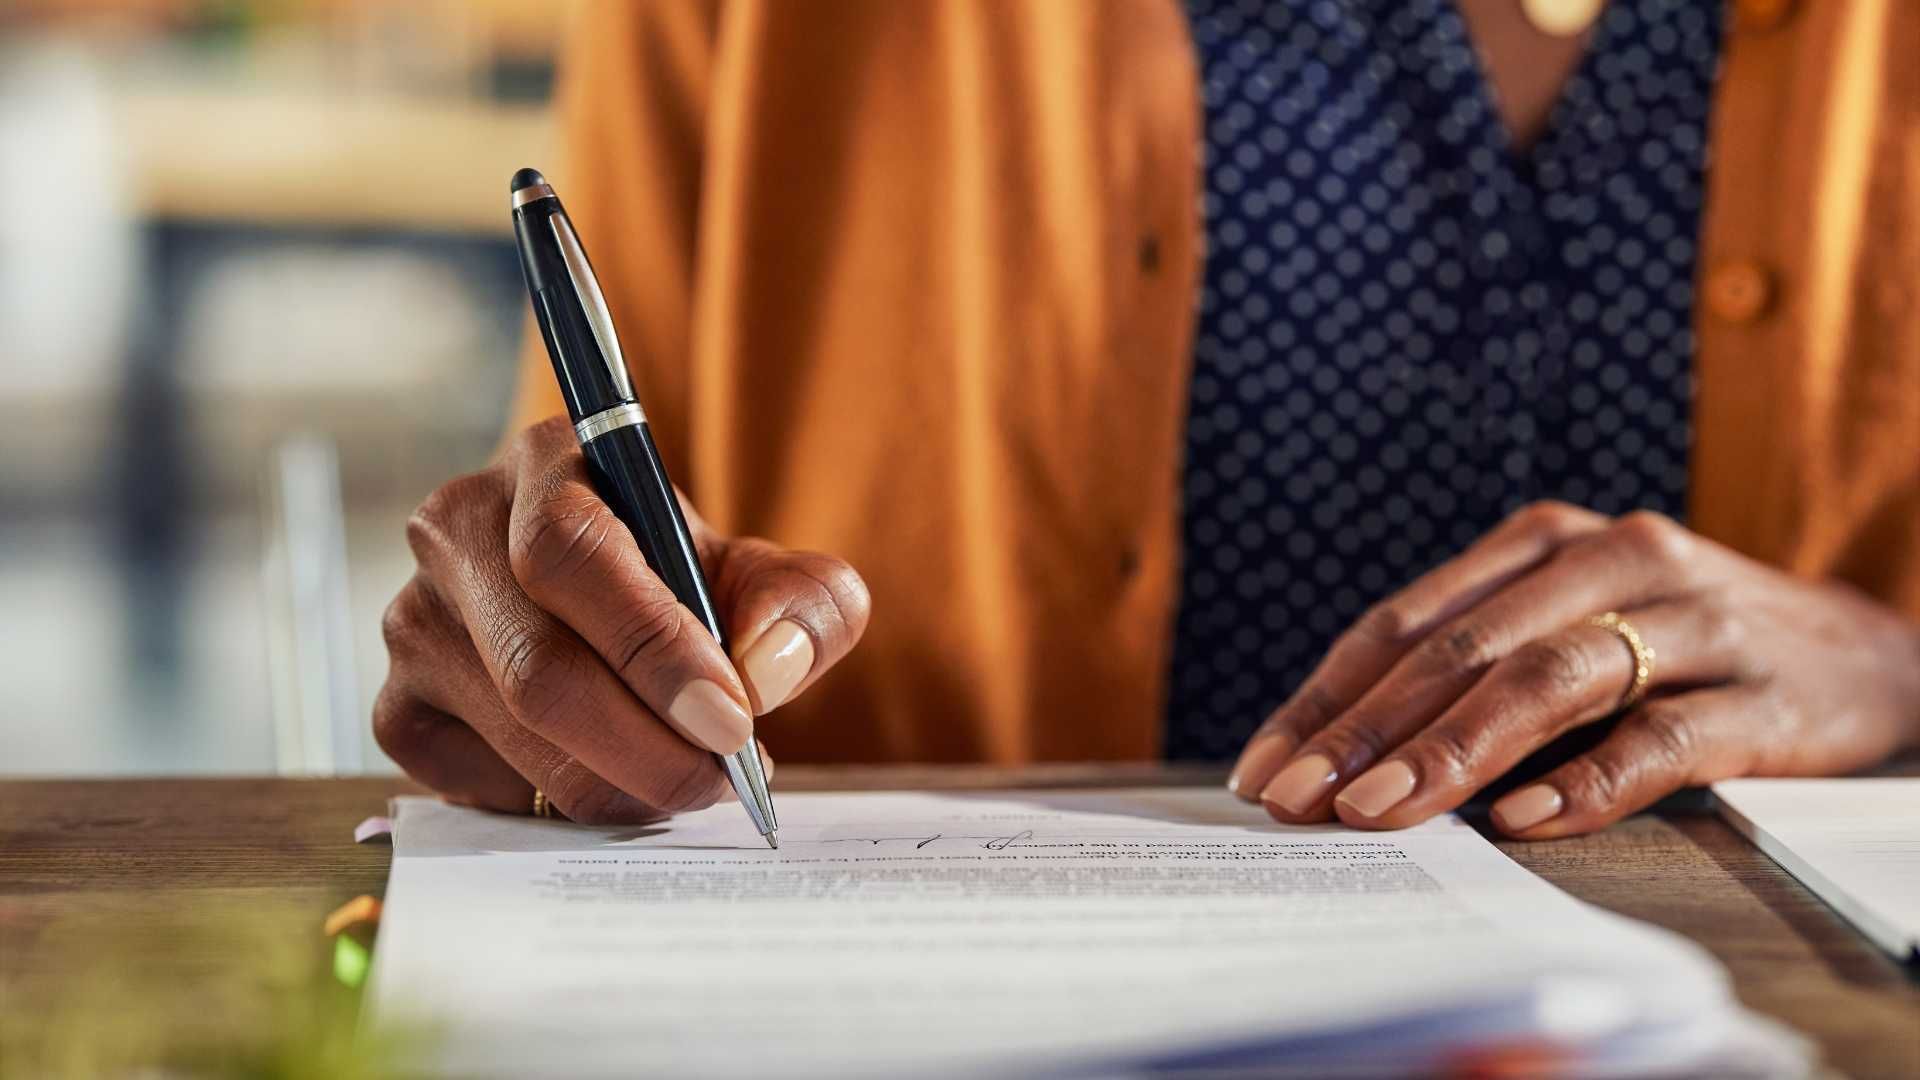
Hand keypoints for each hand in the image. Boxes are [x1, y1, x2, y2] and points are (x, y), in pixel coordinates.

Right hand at [375, 417, 869, 822]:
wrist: (623, 609)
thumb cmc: (691, 582)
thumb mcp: (768, 575)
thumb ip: (803, 604)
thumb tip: (764, 668)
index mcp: (547, 461)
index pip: (571, 554)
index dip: (653, 649)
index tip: (731, 721)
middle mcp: (456, 527)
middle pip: (539, 667)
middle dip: (648, 746)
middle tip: (721, 779)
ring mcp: (413, 620)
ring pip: (513, 736)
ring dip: (619, 783)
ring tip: (688, 781)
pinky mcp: (397, 707)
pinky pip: (476, 784)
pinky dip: (557, 801)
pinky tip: (612, 778)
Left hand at [1227, 502, 1919, 837]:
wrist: (1864, 656)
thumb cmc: (1678, 647)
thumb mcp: (1571, 627)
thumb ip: (1476, 668)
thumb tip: (1344, 757)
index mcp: (1544, 542)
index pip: (1408, 622)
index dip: (1329, 698)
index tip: (1264, 768)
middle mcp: (1612, 561)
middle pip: (1463, 649)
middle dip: (1367, 731)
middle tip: (1298, 800)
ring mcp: (1690, 621)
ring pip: (1548, 680)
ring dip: (1454, 751)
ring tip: (1380, 811)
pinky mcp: (1761, 693)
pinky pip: (1660, 737)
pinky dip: (1585, 779)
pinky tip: (1520, 820)